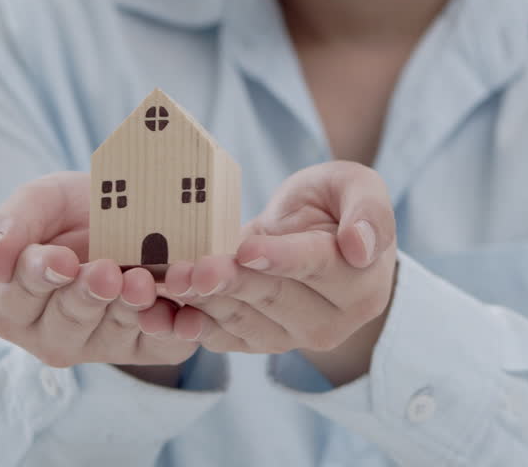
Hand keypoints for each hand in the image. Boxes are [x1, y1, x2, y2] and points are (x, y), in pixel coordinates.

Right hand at [0, 172, 196, 371]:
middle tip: (106, 273)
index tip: (60, 260)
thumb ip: (8, 226)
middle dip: (88, 296)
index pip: (19, 296)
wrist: (136, 212)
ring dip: (129, 309)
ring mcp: (100, 346)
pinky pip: (157, 346)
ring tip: (142, 282)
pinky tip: (180, 315)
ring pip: (112, 333)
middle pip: (67, 321)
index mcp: (15, 305)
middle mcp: (53, 335)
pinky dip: (170, 330)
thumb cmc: (74, 212)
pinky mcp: (147, 349)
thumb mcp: (40, 202)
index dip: (39, 276)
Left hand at [162, 161, 396, 384]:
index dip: (279, 259)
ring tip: (166, 281)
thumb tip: (359, 246)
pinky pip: (221, 338)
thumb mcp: (358, 186)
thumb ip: (369, 210)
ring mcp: (292, 338)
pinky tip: (158, 312)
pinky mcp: (257, 342)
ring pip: (241, 320)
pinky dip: (188, 325)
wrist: (313, 233)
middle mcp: (331, 321)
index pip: (316, 268)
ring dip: (200, 302)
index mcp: (361, 283)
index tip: (245, 250)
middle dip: (227, 282)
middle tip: (187, 269)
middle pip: (272, 297)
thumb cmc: (335, 203)